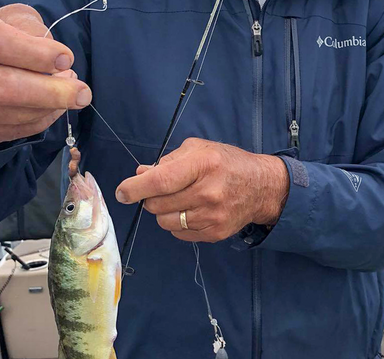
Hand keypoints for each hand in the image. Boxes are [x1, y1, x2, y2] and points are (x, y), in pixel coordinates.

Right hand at [0, 4, 91, 143]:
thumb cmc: (1, 31)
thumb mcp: (15, 16)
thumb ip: (33, 30)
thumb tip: (56, 63)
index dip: (35, 54)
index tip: (68, 58)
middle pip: (2, 87)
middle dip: (50, 92)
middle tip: (83, 92)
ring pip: (9, 113)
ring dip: (49, 106)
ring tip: (69, 90)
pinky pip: (11, 130)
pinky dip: (40, 120)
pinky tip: (55, 105)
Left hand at [115, 138, 289, 242]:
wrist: (261, 187)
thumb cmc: (226, 162)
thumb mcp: (198, 149)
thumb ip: (168, 161)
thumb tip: (140, 175)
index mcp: (203, 164)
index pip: (160, 181)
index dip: (136, 188)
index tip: (122, 193)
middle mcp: (207, 192)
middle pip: (157, 204)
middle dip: (150, 198)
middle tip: (160, 190)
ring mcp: (212, 216)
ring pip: (165, 222)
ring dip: (163, 211)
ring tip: (178, 200)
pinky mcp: (214, 233)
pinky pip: (179, 234)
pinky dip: (177, 223)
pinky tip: (191, 210)